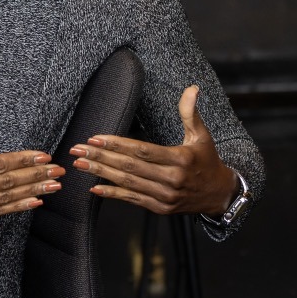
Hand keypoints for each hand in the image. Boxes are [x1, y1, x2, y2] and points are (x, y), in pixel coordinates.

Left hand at [68, 85, 237, 215]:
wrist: (219, 195)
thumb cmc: (208, 161)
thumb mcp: (202, 135)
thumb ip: (191, 113)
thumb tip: (192, 89)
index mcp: (179, 160)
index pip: (142, 150)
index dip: (117, 144)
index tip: (95, 137)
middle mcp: (170, 180)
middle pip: (129, 166)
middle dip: (100, 156)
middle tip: (77, 149)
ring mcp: (164, 197)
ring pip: (127, 183)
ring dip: (100, 173)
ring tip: (80, 164)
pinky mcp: (159, 208)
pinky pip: (132, 199)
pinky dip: (112, 194)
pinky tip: (95, 188)